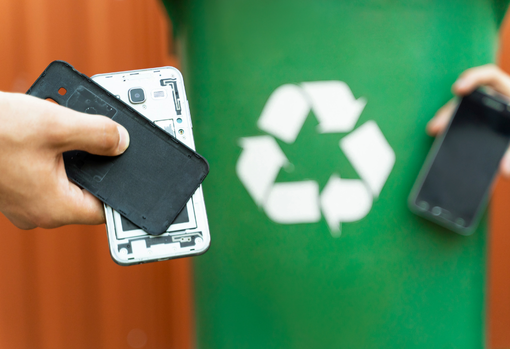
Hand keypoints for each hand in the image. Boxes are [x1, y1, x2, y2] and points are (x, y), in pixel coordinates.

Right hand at [0, 92, 129, 228]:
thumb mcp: (56, 125)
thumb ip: (97, 134)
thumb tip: (122, 142)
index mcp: (53, 208)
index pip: (106, 210)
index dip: (124, 192)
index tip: (137, 177)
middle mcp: (39, 211)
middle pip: (88, 191)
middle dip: (99, 164)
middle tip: (111, 140)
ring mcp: (24, 199)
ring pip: (67, 179)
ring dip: (76, 155)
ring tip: (79, 131)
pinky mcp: (14, 185)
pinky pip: (48, 172)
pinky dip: (57, 153)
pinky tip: (57, 131)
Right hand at [426, 64, 509, 176]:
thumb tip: (505, 170)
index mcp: (507, 93)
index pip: (488, 76)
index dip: (473, 78)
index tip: (457, 89)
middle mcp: (491, 97)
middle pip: (466, 99)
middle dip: (449, 111)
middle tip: (437, 125)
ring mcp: (479, 109)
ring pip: (458, 109)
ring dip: (444, 119)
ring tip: (433, 130)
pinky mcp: (472, 120)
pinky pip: (457, 119)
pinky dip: (448, 125)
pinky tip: (438, 134)